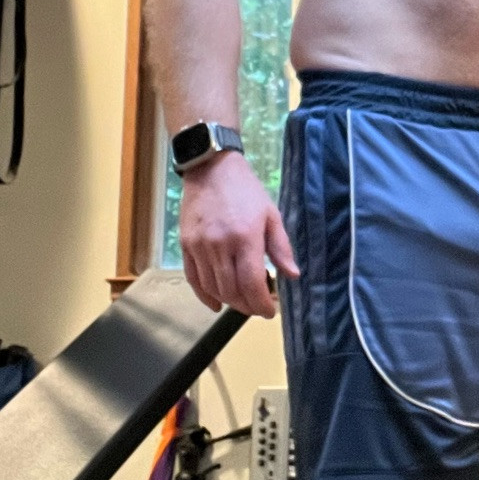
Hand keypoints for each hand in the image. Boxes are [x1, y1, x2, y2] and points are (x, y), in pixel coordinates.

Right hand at [179, 149, 297, 317]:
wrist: (211, 168)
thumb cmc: (246, 190)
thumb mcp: (271, 214)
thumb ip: (281, 248)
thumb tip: (293, 275)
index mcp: (245, 237)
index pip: (252, 283)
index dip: (261, 303)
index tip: (270, 311)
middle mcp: (220, 245)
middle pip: (232, 290)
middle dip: (247, 306)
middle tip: (258, 308)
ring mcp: (200, 246)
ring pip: (213, 288)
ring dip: (229, 301)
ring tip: (242, 302)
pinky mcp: (186, 245)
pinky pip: (193, 279)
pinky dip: (205, 295)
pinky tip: (216, 303)